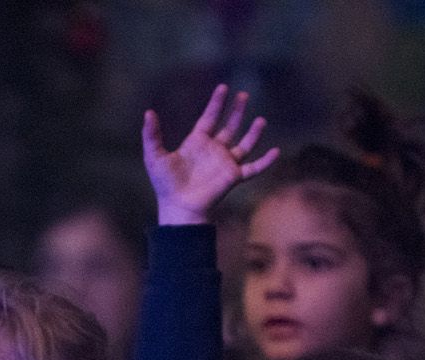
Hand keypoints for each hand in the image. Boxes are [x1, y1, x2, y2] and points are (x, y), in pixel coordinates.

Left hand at [143, 85, 277, 225]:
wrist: (178, 207)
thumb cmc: (165, 184)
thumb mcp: (154, 156)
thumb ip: (152, 134)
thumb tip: (148, 112)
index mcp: (197, 143)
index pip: (209, 118)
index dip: (216, 103)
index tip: (223, 87)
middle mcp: (214, 150)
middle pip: (229, 127)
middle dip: (236, 111)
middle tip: (243, 94)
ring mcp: (225, 163)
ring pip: (244, 145)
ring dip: (253, 133)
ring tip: (261, 119)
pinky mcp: (233, 177)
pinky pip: (254, 168)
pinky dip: (265, 162)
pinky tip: (276, 152)